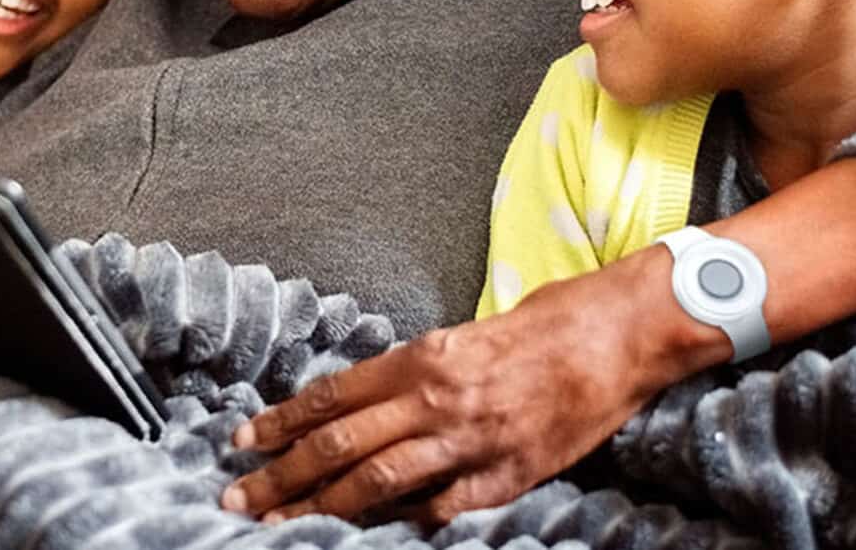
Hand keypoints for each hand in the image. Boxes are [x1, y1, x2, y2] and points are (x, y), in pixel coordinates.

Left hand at [220, 248, 727, 524]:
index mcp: (422, 358)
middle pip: (340, 445)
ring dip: (322, 506)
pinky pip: (444, 506)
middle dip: (282, 476)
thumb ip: (415, 374)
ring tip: (282, 524)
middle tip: (239, 498)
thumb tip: (362, 405)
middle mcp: (437, 399)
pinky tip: (379, 531)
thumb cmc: (544, 326)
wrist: (616, 334)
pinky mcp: (508, 473)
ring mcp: (472, 441)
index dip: (280, 424)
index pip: (332, 397)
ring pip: (378, 481)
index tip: (241, 443)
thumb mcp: (465, 335)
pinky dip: (408, 520)